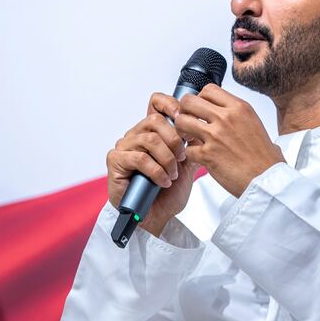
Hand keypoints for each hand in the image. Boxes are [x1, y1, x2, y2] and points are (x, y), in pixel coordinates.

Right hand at [106, 93, 201, 236]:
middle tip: (182, 159)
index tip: (184, 118)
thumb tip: (203, 126)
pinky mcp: (116, 161)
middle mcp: (136, 135)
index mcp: (153, 131)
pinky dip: (156, 171)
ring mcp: (124, 147)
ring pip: (150, 139)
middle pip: (155, 121)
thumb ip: (194, 145)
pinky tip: (163, 182)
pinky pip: (139, 157)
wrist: (159, 217)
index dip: (170, 104)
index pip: (156, 103)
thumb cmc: (169, 193)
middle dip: (175, 141)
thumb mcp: (188, 165)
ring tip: (172, 174)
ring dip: (167, 159)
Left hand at [174, 84, 284, 197]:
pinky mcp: (208, 155)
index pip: (208, 89)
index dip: (200, 98)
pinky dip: (189, 154)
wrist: (267, 180)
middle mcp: (226, 118)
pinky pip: (187, 148)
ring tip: (189, 138)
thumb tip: (231, 114)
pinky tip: (197, 157)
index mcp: (239, 108)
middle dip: (185, 111)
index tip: (200, 109)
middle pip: (190, 101)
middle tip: (189, 122)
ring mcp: (215, 136)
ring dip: (182, 130)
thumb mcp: (256, 124)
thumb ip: (239, 116)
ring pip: (182, 121)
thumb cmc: (265, 158)